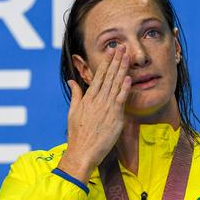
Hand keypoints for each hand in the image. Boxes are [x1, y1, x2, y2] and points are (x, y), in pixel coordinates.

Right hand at [57, 47, 130, 182]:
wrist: (82, 152)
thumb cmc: (77, 134)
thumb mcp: (73, 112)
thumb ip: (75, 95)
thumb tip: (71, 82)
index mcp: (87, 99)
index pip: (98, 76)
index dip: (106, 62)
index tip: (111, 52)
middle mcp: (97, 100)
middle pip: (108, 77)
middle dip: (115, 61)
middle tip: (122, 47)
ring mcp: (106, 108)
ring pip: (116, 85)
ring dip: (122, 69)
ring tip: (127, 56)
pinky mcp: (114, 117)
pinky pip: (121, 100)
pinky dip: (124, 88)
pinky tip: (128, 77)